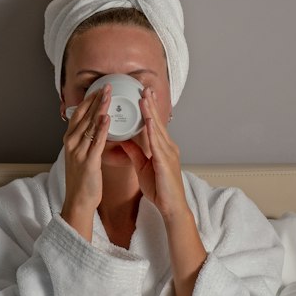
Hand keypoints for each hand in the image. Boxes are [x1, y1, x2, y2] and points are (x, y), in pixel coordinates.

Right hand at [61, 85, 110, 238]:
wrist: (78, 201)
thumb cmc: (82, 181)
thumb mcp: (80, 156)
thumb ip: (86, 141)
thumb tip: (93, 128)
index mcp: (70, 141)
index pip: (79, 115)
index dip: (88, 101)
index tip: (98, 89)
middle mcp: (72, 143)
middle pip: (84, 116)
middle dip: (95, 99)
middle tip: (106, 85)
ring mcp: (78, 152)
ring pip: (90, 125)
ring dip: (99, 108)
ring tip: (108, 95)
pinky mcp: (88, 162)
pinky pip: (96, 142)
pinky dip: (101, 128)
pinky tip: (106, 118)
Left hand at [119, 87, 188, 221]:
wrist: (171, 207)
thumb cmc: (160, 190)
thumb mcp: (143, 167)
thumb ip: (135, 153)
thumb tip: (125, 141)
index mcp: (162, 148)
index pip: (154, 125)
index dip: (148, 110)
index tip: (143, 96)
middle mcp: (168, 148)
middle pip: (157, 122)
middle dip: (151, 105)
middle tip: (145, 88)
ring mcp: (168, 154)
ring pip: (157, 129)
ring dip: (150, 113)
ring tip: (145, 98)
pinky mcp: (166, 163)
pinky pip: (157, 144)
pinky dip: (152, 132)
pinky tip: (147, 121)